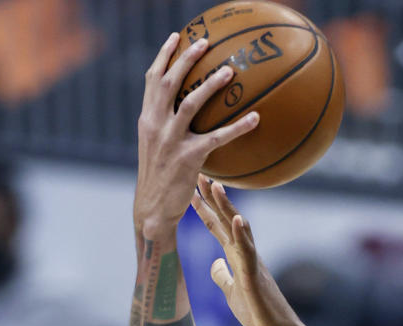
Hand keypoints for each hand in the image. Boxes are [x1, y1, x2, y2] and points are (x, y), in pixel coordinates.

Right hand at [134, 33, 259, 240]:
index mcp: (147, 119)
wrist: (152, 210)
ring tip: (229, 71)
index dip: (164, 56)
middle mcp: (156, 125)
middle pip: (169, 82)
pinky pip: (218, 138)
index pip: (152, 80)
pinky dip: (238, 127)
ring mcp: (171, 141)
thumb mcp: (154, 147)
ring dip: (211, 84)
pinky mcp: (188, 159)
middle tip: (205, 43)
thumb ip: (163, 125)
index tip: (176, 37)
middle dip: (186, 59)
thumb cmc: (158, 179)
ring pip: (191, 103)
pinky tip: (255, 118)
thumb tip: (183, 108)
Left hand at [191, 179, 304, 325]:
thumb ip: (223, 276)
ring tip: (215, 186)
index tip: (191, 189)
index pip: (216, 227)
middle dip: (211, 197)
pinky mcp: (255, 275)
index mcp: (236, 256)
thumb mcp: (232, 291)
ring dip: (227, 207)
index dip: (203, 209)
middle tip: (200, 172)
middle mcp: (244, 253)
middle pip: (225, 219)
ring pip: (238, 229)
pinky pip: (249, 252)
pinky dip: (242, 235)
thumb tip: (215, 263)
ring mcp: (251, 261)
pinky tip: (238, 219)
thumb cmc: (257, 312)